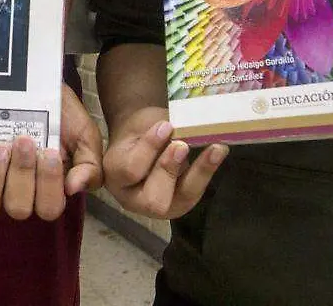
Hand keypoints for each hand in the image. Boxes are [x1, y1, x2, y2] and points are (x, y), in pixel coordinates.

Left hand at [0, 83, 101, 220]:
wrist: (35, 83)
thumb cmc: (61, 114)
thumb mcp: (84, 136)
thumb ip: (89, 165)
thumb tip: (73, 188)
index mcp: (47, 191)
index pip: (48, 209)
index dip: (48, 186)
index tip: (50, 152)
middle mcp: (17, 193)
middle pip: (18, 209)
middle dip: (22, 175)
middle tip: (24, 141)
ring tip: (0, 147)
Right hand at [103, 107, 227, 218]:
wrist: (143, 140)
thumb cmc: (139, 129)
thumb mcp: (142, 123)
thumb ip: (158, 128)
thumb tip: (187, 127)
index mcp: (115, 175)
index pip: (131, 169)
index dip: (149, 148)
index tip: (165, 126)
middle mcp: (132, 198)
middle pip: (153, 199)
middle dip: (169, 171)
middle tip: (182, 145)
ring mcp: (157, 208)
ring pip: (181, 199)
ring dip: (198, 173)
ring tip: (215, 148)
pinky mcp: (178, 204)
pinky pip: (195, 192)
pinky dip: (207, 172)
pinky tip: (218, 152)